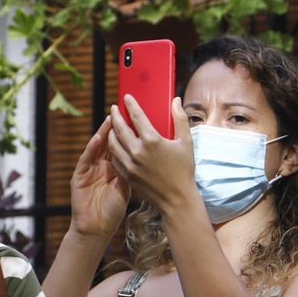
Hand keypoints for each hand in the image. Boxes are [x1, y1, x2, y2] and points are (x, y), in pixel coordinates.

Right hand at [69, 114, 129, 240]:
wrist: (97, 228)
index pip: (120, 145)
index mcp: (112, 167)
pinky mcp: (79, 176)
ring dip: (103, 133)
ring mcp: (89, 169)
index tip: (137, 118)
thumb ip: (134, 171)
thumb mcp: (126, 187)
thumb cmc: (112, 210)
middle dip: (116, 127)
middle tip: (124, 110)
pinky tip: (99, 138)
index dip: (127, 132)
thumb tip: (149, 154)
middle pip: (108, 142)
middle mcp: (100, 165)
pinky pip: (86, 159)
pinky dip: (92, 148)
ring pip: (97, 147)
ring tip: (112, 118)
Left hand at [106, 96, 198, 214]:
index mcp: (152, 140)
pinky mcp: (127, 175)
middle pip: (120, 128)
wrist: (177, 199)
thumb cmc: (184, 170)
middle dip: (115, 116)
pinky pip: (115, 158)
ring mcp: (130, 164)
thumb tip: (176, 100)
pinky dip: (113, 149)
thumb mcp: (186, 142)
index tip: (126, 97)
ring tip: (112, 125)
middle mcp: (138, 151)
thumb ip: (180, 119)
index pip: (136, 116)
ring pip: (113, 143)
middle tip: (114, 108)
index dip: (130, 104)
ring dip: (111, 132)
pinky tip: (115, 145)